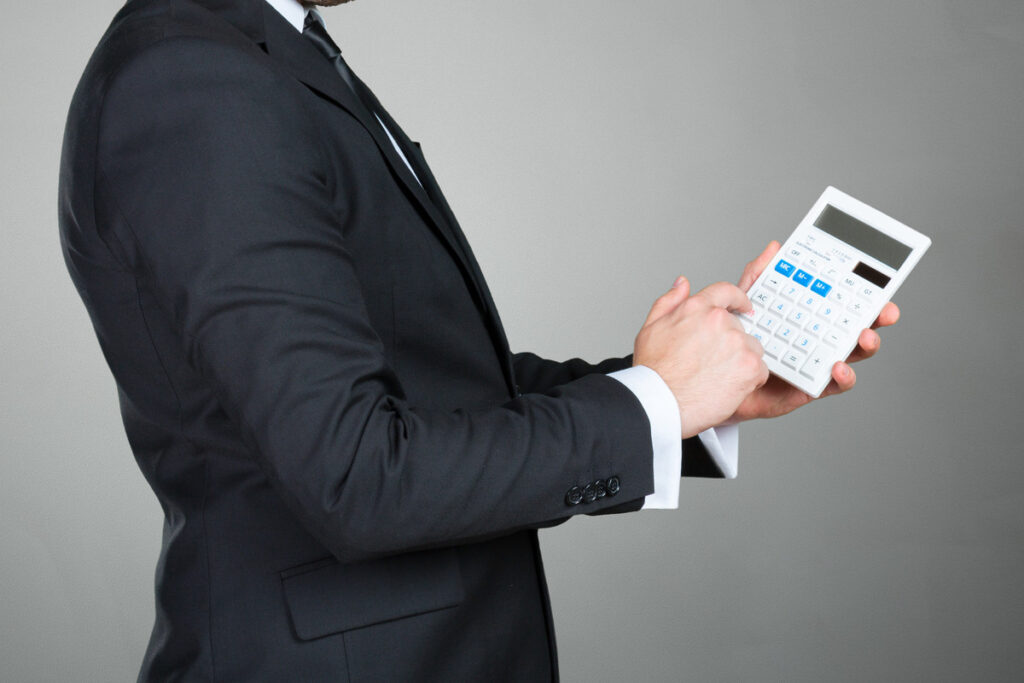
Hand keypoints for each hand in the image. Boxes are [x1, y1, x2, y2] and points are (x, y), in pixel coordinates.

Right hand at [634, 277, 768, 437]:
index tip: (744, 308)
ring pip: (751, 349)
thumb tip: (683, 284)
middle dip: (731, 343)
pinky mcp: (750, 366)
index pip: (726, 292)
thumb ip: (669, 301)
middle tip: (713, 364)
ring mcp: (738, 343)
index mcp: (697, 308)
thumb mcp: (651, 328)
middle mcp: (720, 321)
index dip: (737, 300)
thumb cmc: (653, 372)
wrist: (660, 402)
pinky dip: (749, 380)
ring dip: (741, 361)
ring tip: (717, 378)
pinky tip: (727, 388)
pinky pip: (760, 371)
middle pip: (740, 327)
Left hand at [726, 241, 901, 422]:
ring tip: (865, 337)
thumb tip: (775, 248)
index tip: (880, 285)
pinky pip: (833, 385)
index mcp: (811, 317)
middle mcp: (820, 339)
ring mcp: (818, 363)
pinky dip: (843, 377)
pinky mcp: (810, 387)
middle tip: (886, 311)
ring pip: (853, 355)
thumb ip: (759, 276)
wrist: (719, 377)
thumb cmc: (737, 340)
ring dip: (867, 346)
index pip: (843, 303)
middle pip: (858, 327)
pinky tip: (838, 367)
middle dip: (877, 318)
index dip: (865, 294)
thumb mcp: (746, 303)